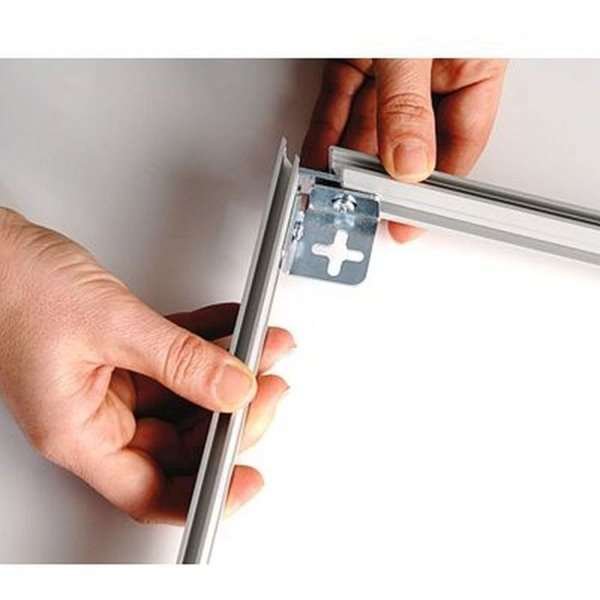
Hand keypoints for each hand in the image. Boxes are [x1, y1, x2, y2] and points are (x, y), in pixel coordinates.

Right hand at [0, 208, 293, 523]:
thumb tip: (234, 389)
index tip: (247, 479)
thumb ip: (179, 359)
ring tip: (262, 349)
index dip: (204, 494)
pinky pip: (176, 358)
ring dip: (228, 373)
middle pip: (179, 443)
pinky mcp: (121, 353)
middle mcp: (95, 416)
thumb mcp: (110, 323)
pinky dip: (208, 342)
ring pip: (185, 397)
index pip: (150, 490)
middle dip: (232, 416)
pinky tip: (233, 328)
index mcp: (78, 431)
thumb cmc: (15, 284)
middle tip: (268, 387)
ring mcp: (110, 385)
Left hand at [302, 58, 506, 241]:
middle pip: (408, 141)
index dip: (433, 187)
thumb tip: (407, 163)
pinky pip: (340, 99)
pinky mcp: (355, 51)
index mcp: (474, 64)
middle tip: (363, 209)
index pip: (459, 143)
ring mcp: (393, 62)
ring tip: (332, 190)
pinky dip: (326, 130)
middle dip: (380, 179)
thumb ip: (408, 104)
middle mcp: (433, 70)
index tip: (411, 220)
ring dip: (346, 161)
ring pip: (368, 125)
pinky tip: (320, 158)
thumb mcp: (414, 47)